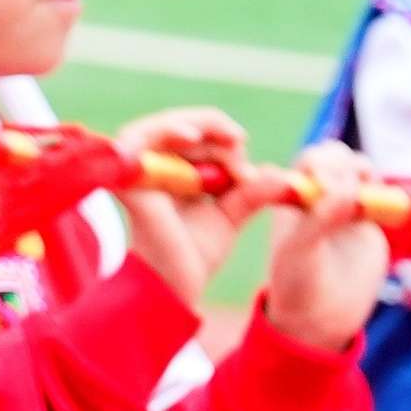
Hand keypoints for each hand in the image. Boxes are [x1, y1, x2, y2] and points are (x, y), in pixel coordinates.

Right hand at [110, 104, 252, 307]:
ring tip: (224, 135)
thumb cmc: (195, 254)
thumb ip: (252, 193)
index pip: (194, 137)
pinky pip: (139, 143)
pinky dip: (165, 132)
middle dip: (213, 127)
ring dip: (194, 123)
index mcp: (171, 173)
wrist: (175, 287)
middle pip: (177, 125)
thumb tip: (282, 175)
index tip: (247, 171)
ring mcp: (135, 172)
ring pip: (161, 126)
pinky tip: (191, 136)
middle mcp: (149, 168)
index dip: (223, 140)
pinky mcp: (128, 180)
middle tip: (239, 139)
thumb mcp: (231, 215)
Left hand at [257, 141, 396, 347]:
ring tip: (365, 206)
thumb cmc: (296, 284)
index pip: (310, 160)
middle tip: (350, 196)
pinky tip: (386, 214)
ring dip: (367, 179)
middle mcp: (319, 194)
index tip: (326, 188)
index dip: (323, 165)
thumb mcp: (300, 253)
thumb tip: (348, 193)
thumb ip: (319, 221)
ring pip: (362, 172)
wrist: (319, 318)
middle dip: (347, 167)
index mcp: (293, 196)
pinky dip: (386, 199)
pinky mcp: (369, 221)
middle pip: (338, 157)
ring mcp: (345, 205)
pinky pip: (381, 197)